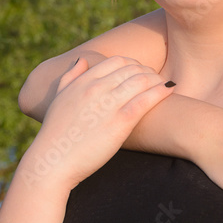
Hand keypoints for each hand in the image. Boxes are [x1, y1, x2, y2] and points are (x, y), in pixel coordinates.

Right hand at [18, 56, 173, 192]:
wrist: (52, 162)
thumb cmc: (56, 134)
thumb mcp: (59, 99)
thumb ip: (70, 77)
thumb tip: (82, 60)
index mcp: (83, 81)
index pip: (116, 61)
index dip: (133, 63)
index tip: (141, 72)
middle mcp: (96, 88)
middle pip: (132, 68)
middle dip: (148, 71)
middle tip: (157, 79)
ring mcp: (108, 104)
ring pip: (142, 80)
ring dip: (157, 79)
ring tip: (165, 85)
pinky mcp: (120, 122)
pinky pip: (146, 99)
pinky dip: (161, 91)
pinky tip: (170, 90)